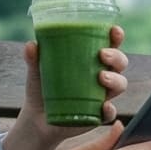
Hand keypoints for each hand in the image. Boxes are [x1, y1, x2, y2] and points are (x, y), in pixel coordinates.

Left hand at [18, 24, 132, 131]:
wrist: (36, 119)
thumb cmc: (42, 88)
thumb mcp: (37, 71)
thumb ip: (33, 58)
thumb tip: (31, 45)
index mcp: (91, 59)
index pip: (110, 44)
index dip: (116, 36)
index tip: (114, 30)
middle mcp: (101, 75)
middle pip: (120, 63)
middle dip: (116, 56)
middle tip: (102, 54)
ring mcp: (102, 96)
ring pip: (120, 84)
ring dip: (115, 79)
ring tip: (101, 77)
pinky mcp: (98, 115)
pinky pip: (110, 113)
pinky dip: (109, 109)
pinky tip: (103, 106)